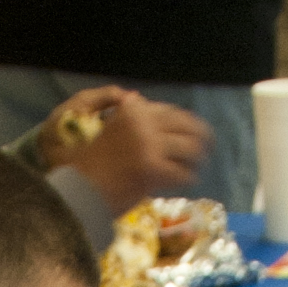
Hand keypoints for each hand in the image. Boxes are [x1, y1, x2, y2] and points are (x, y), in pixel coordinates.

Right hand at [65, 93, 214, 213]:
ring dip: (197, 157)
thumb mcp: (107, 126)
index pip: (170, 111)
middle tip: (208, 146)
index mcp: (133, 110)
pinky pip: (182, 172)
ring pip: (190, 148)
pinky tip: (188, 181)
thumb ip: (127, 114)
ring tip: (199, 165)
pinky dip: (188, 178)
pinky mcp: (153, 169)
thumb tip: (140, 97)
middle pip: (186, 125)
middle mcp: (144, 123)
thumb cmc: (89, 163)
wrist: (80, 189)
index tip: (192, 129)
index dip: (184, 122)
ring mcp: (149, 145)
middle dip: (201, 136)